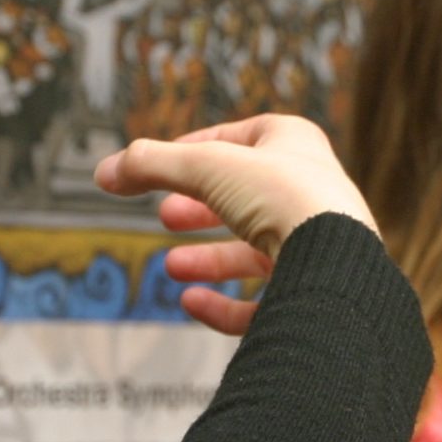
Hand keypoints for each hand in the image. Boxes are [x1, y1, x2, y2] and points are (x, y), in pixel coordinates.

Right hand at [93, 114, 377, 336]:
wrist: (335, 263)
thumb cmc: (285, 200)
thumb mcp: (205, 166)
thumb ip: (151, 165)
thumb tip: (106, 171)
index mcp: (297, 146)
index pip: (243, 136)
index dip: (201, 147)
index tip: (166, 164)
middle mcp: (313, 194)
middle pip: (247, 198)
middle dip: (201, 208)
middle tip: (165, 214)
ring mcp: (317, 246)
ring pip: (256, 253)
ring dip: (210, 259)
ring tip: (171, 265)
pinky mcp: (314, 295)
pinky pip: (265, 304)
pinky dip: (225, 305)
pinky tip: (192, 303)